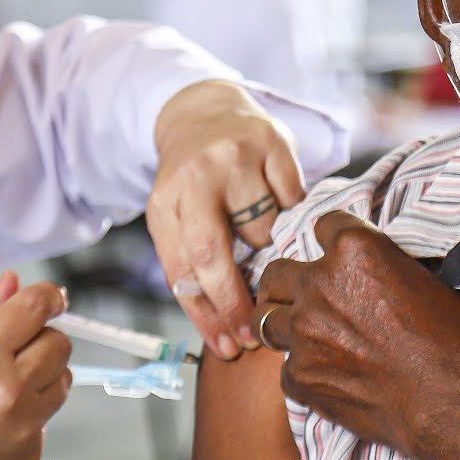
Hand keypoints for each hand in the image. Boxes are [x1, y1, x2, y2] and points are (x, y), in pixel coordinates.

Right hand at [0, 272, 71, 459]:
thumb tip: (12, 283)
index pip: (37, 307)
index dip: (48, 296)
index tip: (51, 297)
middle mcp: (10, 387)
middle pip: (60, 344)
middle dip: (43, 340)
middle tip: (15, 350)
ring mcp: (26, 424)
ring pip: (62, 380)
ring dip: (43, 376)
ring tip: (0, 390)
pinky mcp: (32, 453)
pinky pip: (46, 418)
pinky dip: (29, 415)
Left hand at [148, 80, 308, 360]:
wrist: (204, 112)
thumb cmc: (191, 183)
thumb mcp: (175, 220)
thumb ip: (192, 268)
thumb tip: (222, 332)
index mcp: (166, 201)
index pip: (185, 270)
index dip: (208, 314)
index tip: (229, 347)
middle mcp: (196, 176)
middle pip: (214, 253)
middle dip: (236, 301)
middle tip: (254, 333)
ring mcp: (236, 156)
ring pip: (264, 229)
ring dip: (266, 245)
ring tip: (258, 234)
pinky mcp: (273, 142)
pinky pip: (293, 199)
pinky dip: (288, 210)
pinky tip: (275, 204)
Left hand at [257, 211, 459, 459]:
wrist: (451, 403)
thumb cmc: (451, 342)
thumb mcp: (427, 280)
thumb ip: (384, 266)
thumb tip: (377, 269)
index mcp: (354, 251)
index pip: (323, 226)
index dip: (333, 240)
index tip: (337, 254)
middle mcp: (319, 286)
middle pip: (277, 273)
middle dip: (287, 283)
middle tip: (302, 296)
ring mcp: (303, 333)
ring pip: (266, 319)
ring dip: (285, 325)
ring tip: (305, 336)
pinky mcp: (299, 377)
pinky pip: (287, 369)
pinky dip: (304, 372)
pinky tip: (330, 378)